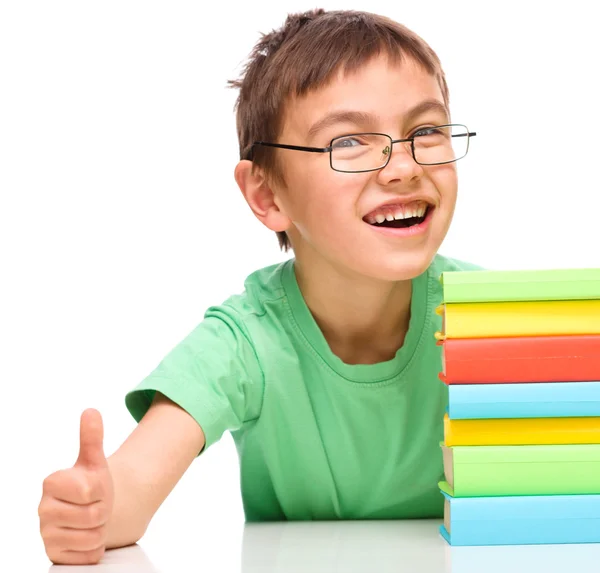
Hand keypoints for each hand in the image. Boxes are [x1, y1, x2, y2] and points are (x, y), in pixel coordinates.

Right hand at [39, 409, 114, 564]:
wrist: (91, 512)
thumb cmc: (92, 486)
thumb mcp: (95, 461)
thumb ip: (92, 437)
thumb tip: (91, 410)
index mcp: (51, 482)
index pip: (91, 489)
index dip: (103, 490)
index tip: (94, 489)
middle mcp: (43, 509)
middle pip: (95, 515)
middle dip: (104, 511)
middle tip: (96, 506)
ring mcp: (45, 534)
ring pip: (93, 537)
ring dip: (101, 530)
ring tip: (91, 521)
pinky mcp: (53, 556)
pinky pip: (88, 556)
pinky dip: (95, 549)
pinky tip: (86, 537)